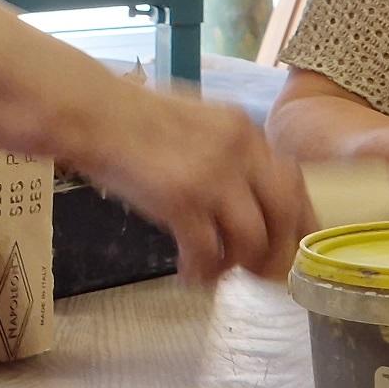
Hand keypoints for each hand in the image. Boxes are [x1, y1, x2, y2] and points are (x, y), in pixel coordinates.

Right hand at [79, 80, 315, 283]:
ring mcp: (211, 176)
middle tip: (263, 273)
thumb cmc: (131, 116)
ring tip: (217, 270)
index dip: (298, 220)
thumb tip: (243, 194)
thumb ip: (226, 150)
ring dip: (237, 264)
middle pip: (284, 213)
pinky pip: (207, 253)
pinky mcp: (181, 201)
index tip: (289, 243)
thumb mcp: (196, 122)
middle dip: (278, 251)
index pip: (292, 180)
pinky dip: (202, 272)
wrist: (90, 112)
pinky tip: (189, 275)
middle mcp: (238, 150)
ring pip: (251, 240)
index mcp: (243, 129)